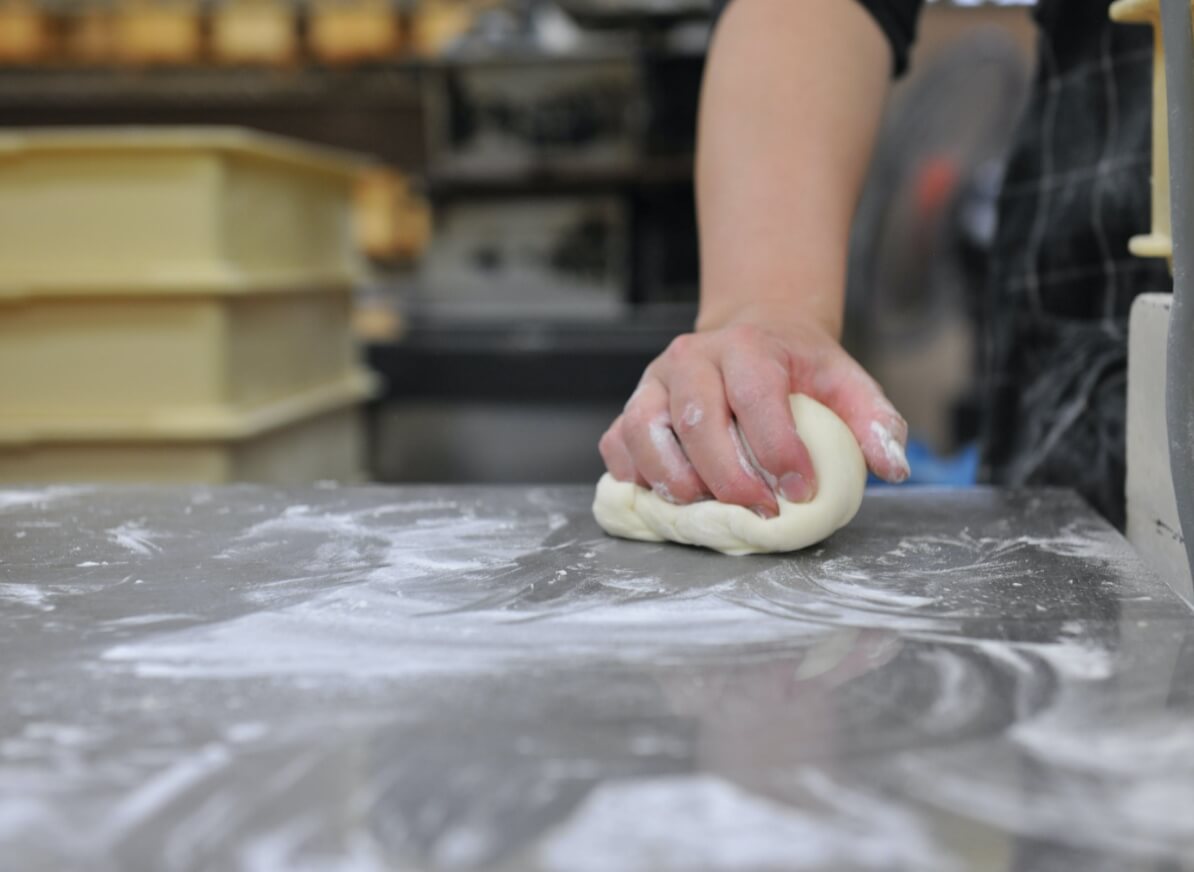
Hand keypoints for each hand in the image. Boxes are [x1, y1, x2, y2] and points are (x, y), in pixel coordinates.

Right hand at [598, 309, 909, 517]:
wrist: (754, 336)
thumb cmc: (799, 370)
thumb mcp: (847, 383)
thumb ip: (876, 421)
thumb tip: (894, 466)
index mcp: (748, 349)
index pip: (756, 399)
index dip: (777, 450)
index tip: (799, 491)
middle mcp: (693, 359)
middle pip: (697, 421)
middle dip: (728, 479)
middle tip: (760, 513)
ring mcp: (655, 383)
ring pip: (645, 431)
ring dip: (673, 480)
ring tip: (706, 510)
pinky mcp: (632, 407)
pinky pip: (618, 443)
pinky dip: (633, 476)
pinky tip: (666, 499)